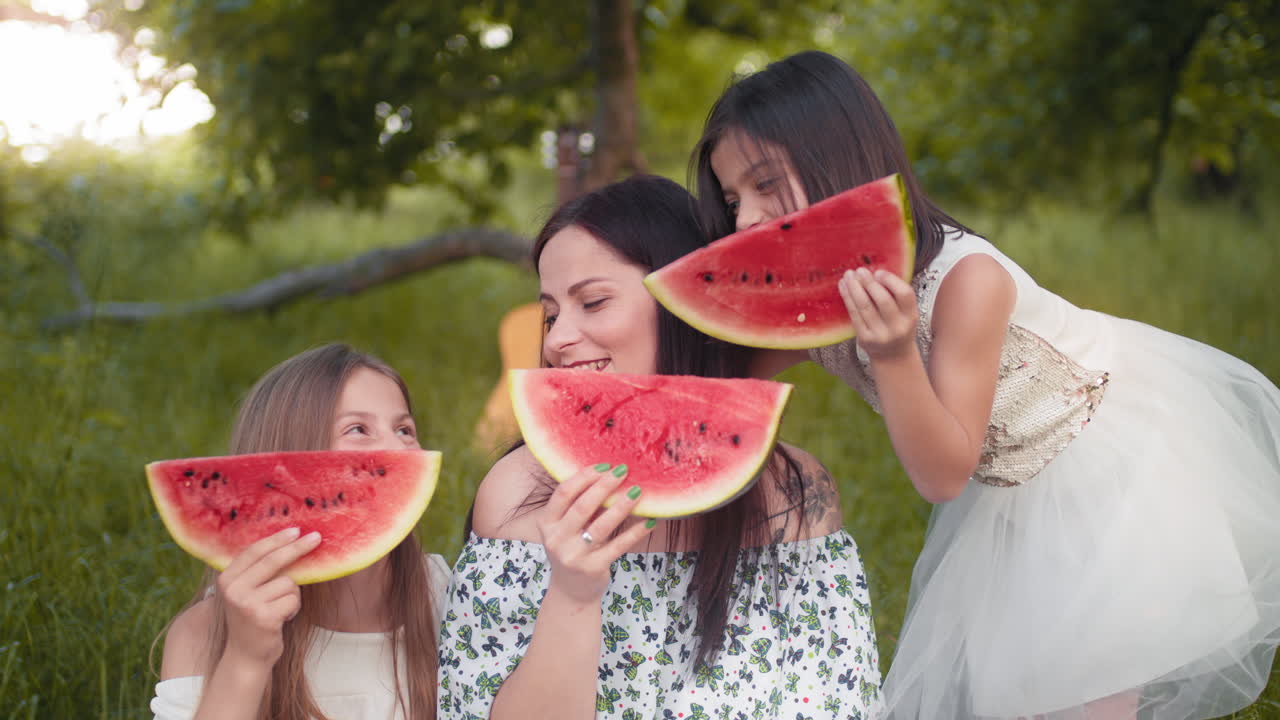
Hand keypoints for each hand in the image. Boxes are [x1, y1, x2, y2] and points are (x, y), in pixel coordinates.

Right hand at [215, 527, 320, 669]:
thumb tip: (289, 541)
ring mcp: (247, 604)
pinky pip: (293, 599)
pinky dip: (294, 608)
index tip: (296, 529)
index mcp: (226, 579)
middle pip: (273, 561)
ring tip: (280, 609)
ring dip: (292, 595)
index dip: (276, 539)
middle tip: (316, 538)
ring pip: (288, 583)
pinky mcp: (263, 617)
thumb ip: (258, 570)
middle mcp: (233, 590)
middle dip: (297, 548)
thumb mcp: (248, 592)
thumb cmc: (253, 619)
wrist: (246, 656)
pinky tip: (283, 619)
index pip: (254, 551)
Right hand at [537, 464, 656, 604]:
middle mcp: (556, 540)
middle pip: (582, 506)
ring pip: (601, 526)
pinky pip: (619, 546)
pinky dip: (635, 532)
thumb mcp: (565, 529)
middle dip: (604, 486)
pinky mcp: (593, 568)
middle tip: (623, 471)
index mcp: (546, 523)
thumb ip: (578, 506)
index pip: (563, 493)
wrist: (570, 592)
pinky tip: (650, 521)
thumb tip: (608, 474)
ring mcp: (574, 556)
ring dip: (621, 506)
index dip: (584, 477)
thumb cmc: (572, 549)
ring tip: (638, 491)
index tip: (604, 465)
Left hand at [838, 267, 919, 361]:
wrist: (892, 357)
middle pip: (883, 300)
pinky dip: (847, 298)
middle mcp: (897, 327)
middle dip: (869, 283)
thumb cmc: (898, 327)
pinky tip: (843, 287)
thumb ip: (896, 295)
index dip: (891, 280)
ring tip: (848, 275)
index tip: (878, 272)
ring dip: (854, 288)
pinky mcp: (864, 338)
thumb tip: (875, 271)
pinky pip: (854, 315)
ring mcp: (880, 334)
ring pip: (865, 306)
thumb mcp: (906, 313)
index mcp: (911, 316)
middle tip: (860, 270)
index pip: (905, 294)